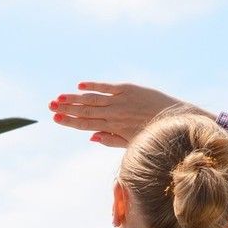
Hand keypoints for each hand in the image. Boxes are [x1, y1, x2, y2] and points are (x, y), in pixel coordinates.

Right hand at [48, 82, 208, 147]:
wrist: (177, 118)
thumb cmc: (154, 134)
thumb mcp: (132, 142)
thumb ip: (111, 139)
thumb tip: (91, 137)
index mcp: (114, 127)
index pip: (86, 124)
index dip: (69, 121)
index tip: (55, 118)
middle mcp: (115, 113)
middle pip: (85, 110)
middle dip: (66, 108)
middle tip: (50, 106)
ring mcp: (121, 99)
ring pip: (92, 98)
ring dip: (74, 97)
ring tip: (59, 97)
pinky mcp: (129, 89)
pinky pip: (107, 86)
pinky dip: (93, 85)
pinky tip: (80, 85)